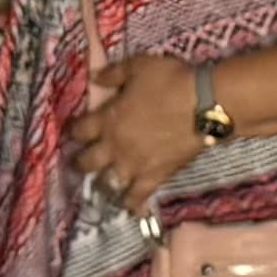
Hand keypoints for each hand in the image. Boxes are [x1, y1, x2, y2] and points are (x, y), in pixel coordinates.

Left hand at [81, 52, 209, 216]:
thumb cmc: (170, 81)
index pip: (79, 130)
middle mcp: (114, 146)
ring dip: (103, 183)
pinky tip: (130, 209)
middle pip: (87, 162)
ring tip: (104, 183)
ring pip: (107, 183)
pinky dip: (132, 204)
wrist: (204, 105)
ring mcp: (133, 165)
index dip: (74, 132)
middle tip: (81, 163)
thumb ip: (113, 74)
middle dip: (81, 162)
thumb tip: (93, 78)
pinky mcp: (154, 177)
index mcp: (107, 119)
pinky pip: (138, 196)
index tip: (72, 133)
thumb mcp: (138, 67)